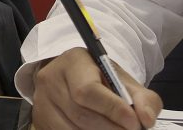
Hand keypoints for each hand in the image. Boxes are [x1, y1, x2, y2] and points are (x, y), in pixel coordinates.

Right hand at [31, 48, 161, 129]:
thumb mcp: (125, 81)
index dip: (112, 109)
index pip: (88, 90)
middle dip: (111, 128)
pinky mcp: (40, 117)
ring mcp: (42, 99)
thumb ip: (143, 98)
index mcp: (73, 61)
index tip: (134, 123)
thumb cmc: (101, 79)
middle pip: (81, 114)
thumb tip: (145, 118)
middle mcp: (51, 78)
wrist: (75, 78)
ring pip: (72, 128)